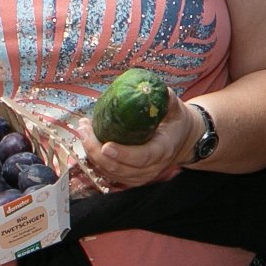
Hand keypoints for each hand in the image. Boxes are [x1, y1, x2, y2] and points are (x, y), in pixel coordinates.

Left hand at [71, 95, 194, 193]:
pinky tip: (87, 141)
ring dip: (92, 154)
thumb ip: (166, 98)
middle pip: (120, 168)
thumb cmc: (175, 122)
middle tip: (84, 130)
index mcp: (163, 149)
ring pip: (111, 172)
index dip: (123, 154)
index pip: (142, 157)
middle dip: (97, 151)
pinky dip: (95, 159)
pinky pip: (109, 173)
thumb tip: (148, 87)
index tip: (106, 145)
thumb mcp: (176, 108)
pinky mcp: (131, 177)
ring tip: (83, 131)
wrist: (182, 141)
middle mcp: (152, 167)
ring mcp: (141, 175)